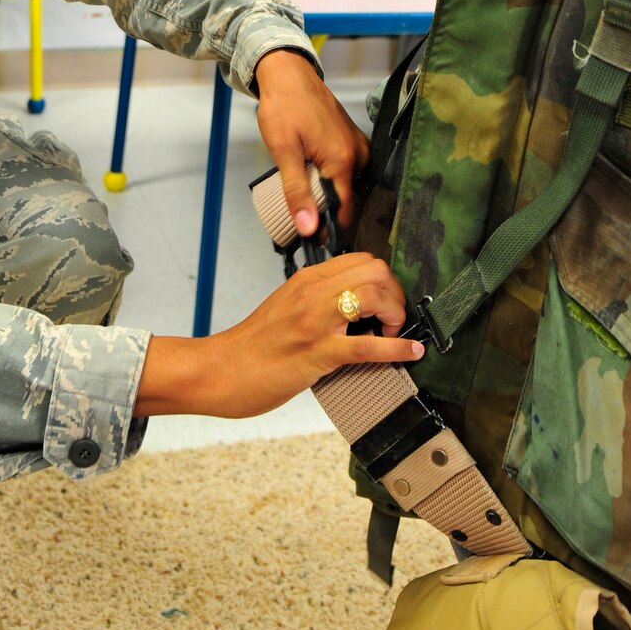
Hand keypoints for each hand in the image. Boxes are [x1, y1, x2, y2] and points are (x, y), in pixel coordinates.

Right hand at [137, 253, 422, 418]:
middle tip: (394, 319)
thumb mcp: (285, 308)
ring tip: (395, 333)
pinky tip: (410, 352)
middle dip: (396, 293)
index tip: (387, 301)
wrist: (219, 370)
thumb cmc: (250, 347)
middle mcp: (312, 293)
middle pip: (375, 270)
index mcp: (306, 280)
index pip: (361, 259)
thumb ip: (316, 301)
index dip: (384, 279)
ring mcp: (315, 321)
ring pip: (374, 295)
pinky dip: (397, 348)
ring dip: (397, 313)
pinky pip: (367, 345)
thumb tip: (352, 310)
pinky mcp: (317, 353)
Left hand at [253, 48, 368, 232]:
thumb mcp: (284, 152)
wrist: (288, 74)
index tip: (315, 240)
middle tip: (306, 221)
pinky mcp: (352, 138)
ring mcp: (357, 145)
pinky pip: (348, 169)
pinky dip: (334, 179)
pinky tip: (315, 179)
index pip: (346, 211)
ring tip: (308, 201)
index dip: (331, 229)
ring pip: (349, 184)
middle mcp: (358, 154)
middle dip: (331, 213)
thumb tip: (309, 227)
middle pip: (349, 199)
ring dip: (331, 196)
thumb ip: (297, 191)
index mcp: (343, 162)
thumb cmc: (284, 107)